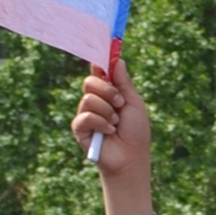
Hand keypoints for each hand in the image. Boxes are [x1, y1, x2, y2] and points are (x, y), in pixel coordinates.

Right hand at [71, 70, 155, 214]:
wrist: (131, 157)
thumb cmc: (136, 132)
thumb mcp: (134, 104)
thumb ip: (124, 83)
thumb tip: (118, 60)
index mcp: (109, 93)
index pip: (99, 73)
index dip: (99, 64)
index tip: (102, 57)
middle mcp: (95, 101)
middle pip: (90, 82)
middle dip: (107, 90)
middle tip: (119, 103)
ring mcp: (86, 114)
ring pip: (88, 98)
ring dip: (107, 110)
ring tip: (116, 123)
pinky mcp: (79, 128)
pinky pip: (85, 116)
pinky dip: (100, 122)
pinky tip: (109, 131)